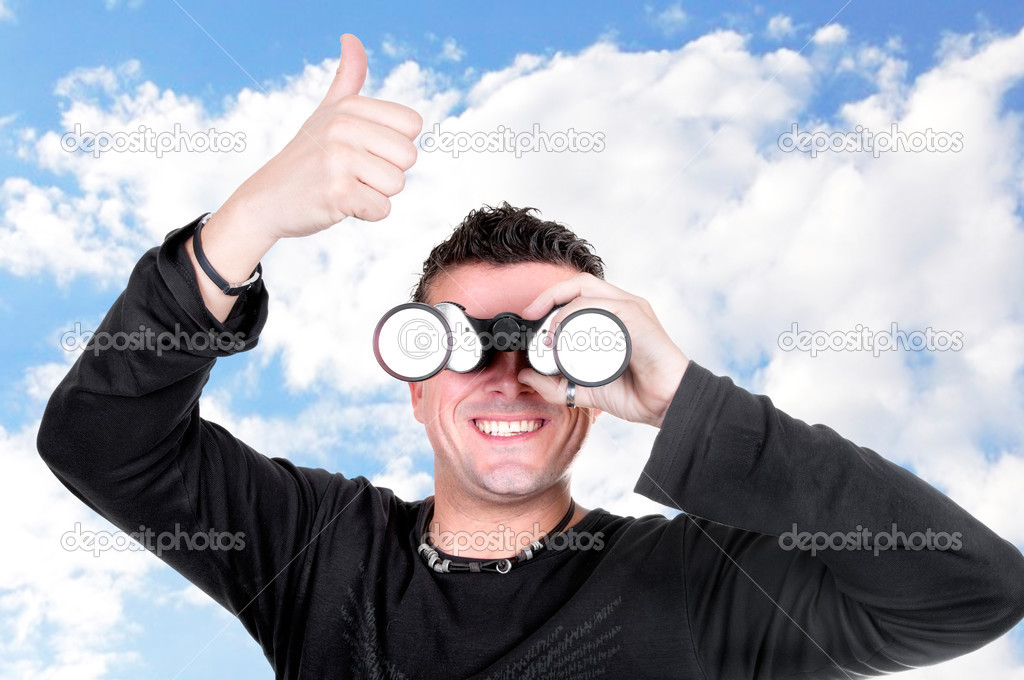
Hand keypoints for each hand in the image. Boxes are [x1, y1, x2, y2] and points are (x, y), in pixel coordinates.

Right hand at [217, 33, 421, 241]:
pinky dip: (366, 214)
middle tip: (354, 173)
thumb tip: (351, 39)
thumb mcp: (325, 113)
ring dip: (376, 194)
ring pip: (397, 184)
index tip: (365, 151)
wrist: (266, 200)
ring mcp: (339, 158)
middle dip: (387, 172)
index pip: (412, 125)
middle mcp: (343, 127)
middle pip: (409, 156)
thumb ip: (346, 79)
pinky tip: (339, 204)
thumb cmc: (305, 159)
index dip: (394, 145)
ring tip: (346, 187)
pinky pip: (382, 209)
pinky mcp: (338, 192)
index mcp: (348, 107)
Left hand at [518, 274, 689, 427]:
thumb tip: (524, 375)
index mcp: (611, 316)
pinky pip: (605, 306)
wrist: (665, 406)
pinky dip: (580, 314)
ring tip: (549, 334)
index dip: (550, 298)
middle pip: (580, 283)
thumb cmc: (634, 393)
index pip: (577, 293)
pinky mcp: (638, 319)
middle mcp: (622, 306)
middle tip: (530, 314)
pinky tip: (567, 334)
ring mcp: (632, 310)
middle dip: (549, 295)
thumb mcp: (583, 389)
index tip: (529, 316)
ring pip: (589, 290)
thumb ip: (553, 385)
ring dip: (561, 307)